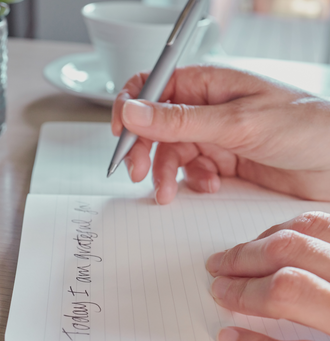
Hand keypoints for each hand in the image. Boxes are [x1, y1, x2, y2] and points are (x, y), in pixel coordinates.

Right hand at [111, 66, 329, 203]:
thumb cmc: (306, 126)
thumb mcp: (236, 123)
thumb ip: (179, 120)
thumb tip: (132, 110)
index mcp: (206, 84)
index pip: (151, 86)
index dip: (129, 108)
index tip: (120, 134)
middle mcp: (205, 108)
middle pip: (154, 125)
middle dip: (143, 149)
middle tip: (137, 172)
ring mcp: (213, 135)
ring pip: (170, 152)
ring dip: (165, 173)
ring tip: (169, 192)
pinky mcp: (221, 160)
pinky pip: (190, 171)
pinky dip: (192, 182)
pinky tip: (209, 186)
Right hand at [206, 211, 329, 339]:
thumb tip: (229, 333)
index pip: (287, 289)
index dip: (246, 292)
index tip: (222, 293)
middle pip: (291, 248)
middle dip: (244, 258)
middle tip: (219, 267)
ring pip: (311, 226)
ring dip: (268, 237)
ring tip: (244, 252)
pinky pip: (326, 224)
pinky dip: (298, 228)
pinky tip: (281, 242)